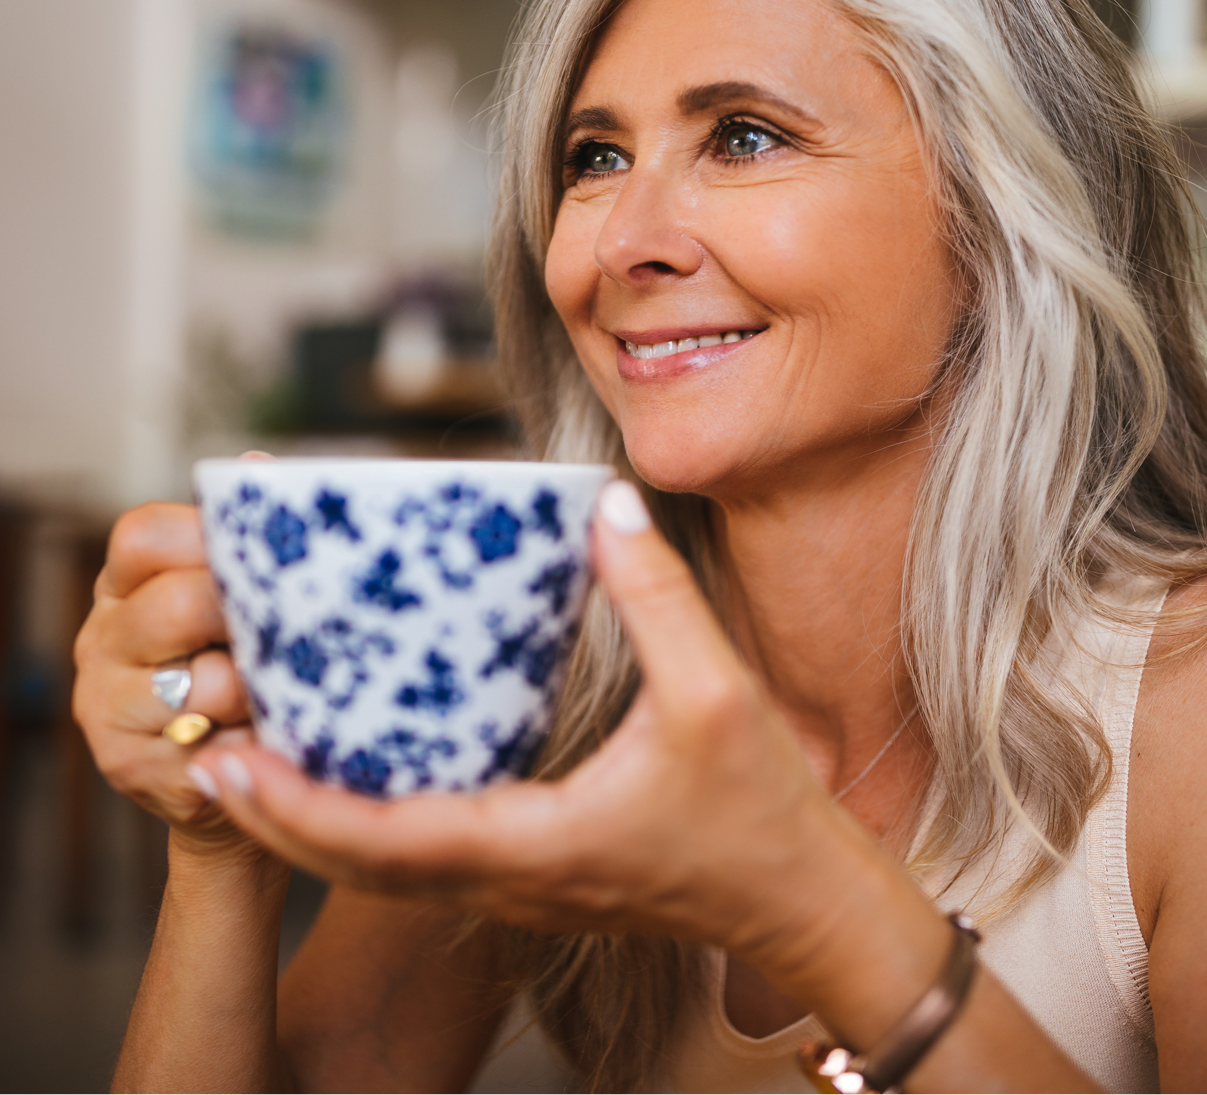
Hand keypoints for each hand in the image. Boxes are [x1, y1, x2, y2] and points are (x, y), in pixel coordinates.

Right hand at [73, 501, 262, 857]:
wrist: (246, 771)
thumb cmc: (252, 661)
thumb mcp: (244, 595)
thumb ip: (248, 534)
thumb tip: (255, 466)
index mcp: (126, 586)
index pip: (144, 537)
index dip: (208, 539)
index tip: (266, 559)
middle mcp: (102, 641)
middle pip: (175, 605)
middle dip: (248, 616)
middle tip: (300, 627)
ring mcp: (108, 708)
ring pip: (203, 682)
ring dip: (262, 687)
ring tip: (289, 688)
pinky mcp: (134, 768)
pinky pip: (217, 744)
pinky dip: (261, 738)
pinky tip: (276, 734)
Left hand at [193, 482, 881, 977]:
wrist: (797, 901)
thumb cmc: (763, 811)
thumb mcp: (717, 690)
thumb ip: (656, 593)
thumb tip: (605, 505)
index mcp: (541, 846)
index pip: (393, 844)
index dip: (304, 812)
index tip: (237, 763)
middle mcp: (512, 883)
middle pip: (361, 874)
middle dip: (277, 825)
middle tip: (208, 759)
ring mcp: (520, 892)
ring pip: (386, 880)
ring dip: (313, 835)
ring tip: (255, 772)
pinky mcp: (536, 881)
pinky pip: (427, 868)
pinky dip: (368, 836)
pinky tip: (356, 785)